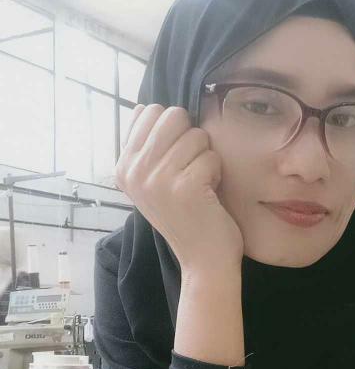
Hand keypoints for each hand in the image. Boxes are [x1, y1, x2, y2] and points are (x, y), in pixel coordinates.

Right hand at [115, 104, 243, 274]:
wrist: (203, 260)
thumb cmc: (186, 216)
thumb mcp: (154, 181)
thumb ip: (147, 146)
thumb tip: (144, 107)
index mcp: (124, 167)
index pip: (150, 111)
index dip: (175, 130)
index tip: (175, 161)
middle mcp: (134, 172)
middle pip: (173, 115)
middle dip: (192, 139)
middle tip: (191, 171)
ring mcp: (157, 179)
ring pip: (197, 135)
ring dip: (206, 159)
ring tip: (200, 185)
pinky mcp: (184, 187)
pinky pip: (211, 157)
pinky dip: (217, 174)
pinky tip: (208, 195)